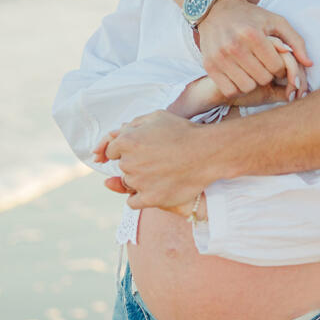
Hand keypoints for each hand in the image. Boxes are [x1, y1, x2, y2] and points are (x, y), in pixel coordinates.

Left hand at [98, 110, 213, 209]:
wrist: (208, 152)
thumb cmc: (183, 132)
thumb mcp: (157, 117)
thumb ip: (132, 125)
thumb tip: (116, 135)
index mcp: (127, 140)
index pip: (111, 150)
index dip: (124, 149)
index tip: (139, 150)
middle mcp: (129, 162)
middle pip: (122, 166)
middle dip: (134, 162)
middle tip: (155, 158)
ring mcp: (139, 182)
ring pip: (128, 183)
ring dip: (139, 179)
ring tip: (161, 170)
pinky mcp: (150, 199)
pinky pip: (133, 202)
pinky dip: (140, 197)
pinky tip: (154, 188)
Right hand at [198, 0, 311, 99]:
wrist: (216, 10)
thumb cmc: (251, 16)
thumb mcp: (276, 21)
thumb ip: (296, 41)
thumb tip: (309, 64)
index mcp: (253, 35)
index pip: (276, 67)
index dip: (280, 67)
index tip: (275, 61)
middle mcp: (234, 47)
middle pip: (262, 78)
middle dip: (267, 74)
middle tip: (264, 65)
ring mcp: (219, 57)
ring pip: (247, 87)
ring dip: (253, 81)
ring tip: (252, 69)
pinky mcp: (209, 66)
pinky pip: (230, 89)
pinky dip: (237, 86)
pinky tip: (239, 74)